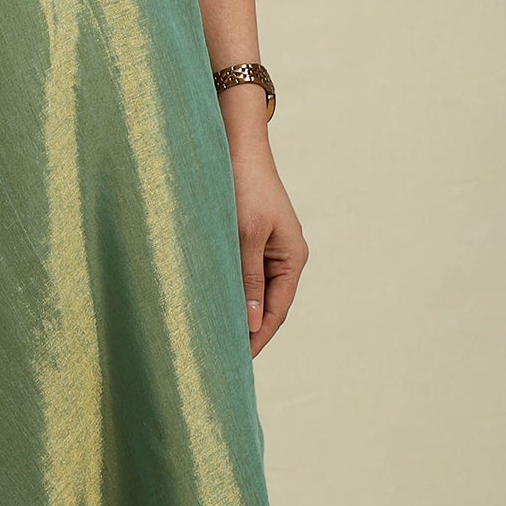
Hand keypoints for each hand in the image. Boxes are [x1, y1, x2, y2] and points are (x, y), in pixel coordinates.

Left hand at [228, 138, 307, 356]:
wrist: (236, 144)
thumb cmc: (244, 186)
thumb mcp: (246, 235)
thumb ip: (248, 279)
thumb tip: (250, 323)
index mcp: (292, 257)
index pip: (277, 311)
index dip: (258, 337)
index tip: (237, 361)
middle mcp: (285, 254)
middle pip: (267, 302)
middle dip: (247, 328)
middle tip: (222, 355)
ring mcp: (269, 244)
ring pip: (253, 287)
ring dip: (237, 307)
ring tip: (214, 333)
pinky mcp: (252, 234)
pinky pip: (243, 269)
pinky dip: (231, 285)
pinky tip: (212, 297)